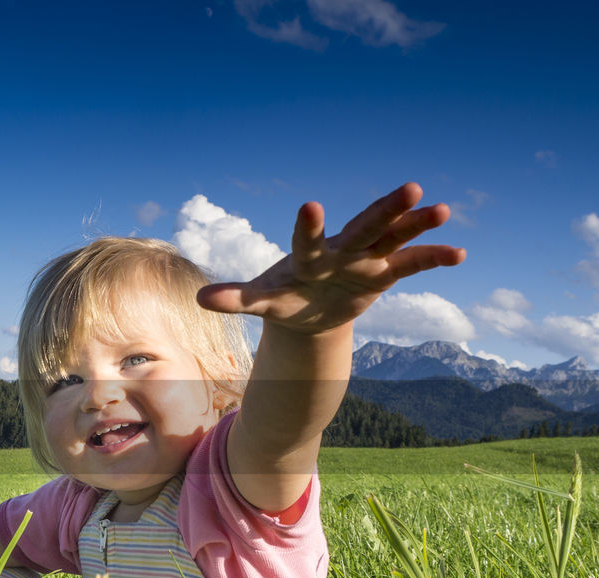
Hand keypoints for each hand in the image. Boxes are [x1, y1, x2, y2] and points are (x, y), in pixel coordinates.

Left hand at [196, 183, 465, 334]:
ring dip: (417, 224)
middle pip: (364, 226)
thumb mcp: (261, 302)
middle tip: (411, 186)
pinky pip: (411, 263)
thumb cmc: (282, 297)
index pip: (308, 239)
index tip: (310, 207)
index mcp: (307, 256)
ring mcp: (365, 258)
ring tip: (442, 209)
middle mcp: (340, 249)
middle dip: (386, 209)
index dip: (309, 226)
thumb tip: (199, 299)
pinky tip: (460, 254)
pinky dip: (433, 258)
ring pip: (393, 236)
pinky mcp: (383, 272)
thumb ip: (236, 299)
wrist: (308, 309)